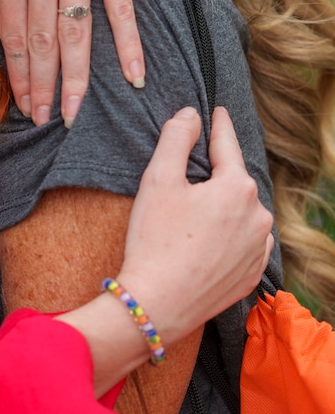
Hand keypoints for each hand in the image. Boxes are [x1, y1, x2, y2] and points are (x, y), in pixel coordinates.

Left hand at [0, 0, 143, 127]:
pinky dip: (128, 48)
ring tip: (75, 112)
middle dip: (44, 88)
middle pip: (43, 43)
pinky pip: (120, 12)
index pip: (14, 37)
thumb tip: (0, 36)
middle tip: (47, 120)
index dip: (19, 77)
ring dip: (77, 80)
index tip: (24, 107)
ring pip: (77, 36)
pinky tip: (132, 77)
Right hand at [119, 107, 273, 343]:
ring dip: (222, 205)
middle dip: (214, 173)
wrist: (157, 304)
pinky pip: (244, 241)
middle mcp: (258, 216)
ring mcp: (258, 249)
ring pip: (241, 211)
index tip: (217, 110)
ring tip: (194, 211)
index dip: (218, 125)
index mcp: (238, 188)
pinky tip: (207, 238)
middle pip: (234, 180)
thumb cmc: (155, 239)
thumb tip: (192, 114)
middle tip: (188, 172)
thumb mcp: (158, 178)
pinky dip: (229, 233)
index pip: (227, 145)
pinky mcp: (252, 275)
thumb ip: (177, 137)